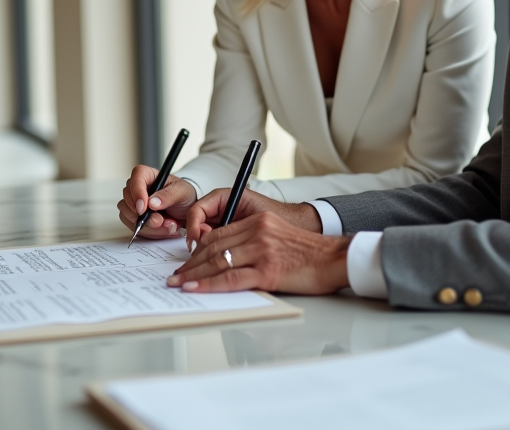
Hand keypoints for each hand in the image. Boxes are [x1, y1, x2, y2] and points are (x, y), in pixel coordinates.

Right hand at [116, 166, 196, 237]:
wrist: (186, 211)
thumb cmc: (183, 196)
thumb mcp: (182, 192)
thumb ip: (169, 195)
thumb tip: (151, 203)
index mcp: (149, 175)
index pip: (137, 176)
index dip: (137, 192)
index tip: (143, 208)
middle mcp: (138, 187)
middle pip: (128, 198)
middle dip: (143, 214)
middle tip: (160, 220)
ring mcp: (134, 203)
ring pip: (127, 214)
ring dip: (147, 225)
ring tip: (165, 224)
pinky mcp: (133, 217)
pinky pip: (131, 225)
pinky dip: (146, 230)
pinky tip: (159, 228)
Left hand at [166, 188, 346, 294]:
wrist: (335, 259)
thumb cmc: (310, 253)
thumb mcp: (279, 236)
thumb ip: (256, 242)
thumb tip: (230, 261)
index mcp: (259, 222)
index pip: (219, 233)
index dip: (198, 247)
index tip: (187, 260)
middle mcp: (258, 232)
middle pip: (213, 246)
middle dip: (190, 262)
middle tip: (175, 274)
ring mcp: (262, 251)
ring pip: (218, 261)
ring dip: (193, 274)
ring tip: (178, 283)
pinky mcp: (268, 271)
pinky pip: (231, 279)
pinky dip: (209, 284)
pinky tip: (195, 288)